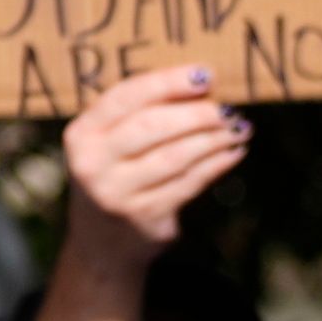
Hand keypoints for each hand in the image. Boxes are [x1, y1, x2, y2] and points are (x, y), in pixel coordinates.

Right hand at [61, 64, 249, 260]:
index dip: (169, 83)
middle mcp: (94, 164)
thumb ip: (138, 115)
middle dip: (196, 113)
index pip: (127, 96)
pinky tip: (232, 152)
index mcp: (83, 134)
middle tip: (227, 108)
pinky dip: (215, 165)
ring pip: (175, 157)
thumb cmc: (116, 176)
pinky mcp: (146, 218)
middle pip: (151, 126)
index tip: (205, 74)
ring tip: (238, 128)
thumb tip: (201, 83)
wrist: (102, 245)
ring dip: (213, 139)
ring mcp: (118, 194)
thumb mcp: (109, 144)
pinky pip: (188, 184)